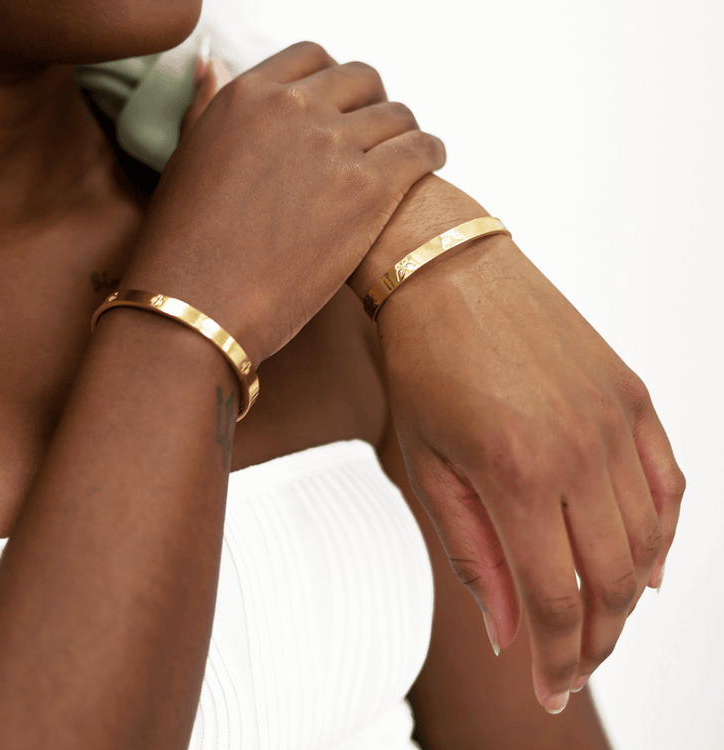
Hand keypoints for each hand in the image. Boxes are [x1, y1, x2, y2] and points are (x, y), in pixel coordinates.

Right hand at [118, 41, 445, 372]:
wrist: (200, 302)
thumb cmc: (186, 244)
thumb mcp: (187, 158)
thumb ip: (207, 107)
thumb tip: (211, 65)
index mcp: (249, 97)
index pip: (312, 59)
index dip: (335, 82)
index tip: (345, 106)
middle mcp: (294, 109)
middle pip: (361, 81)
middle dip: (373, 104)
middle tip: (378, 136)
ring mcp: (333, 146)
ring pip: (396, 114)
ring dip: (404, 132)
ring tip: (407, 155)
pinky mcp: (367, 190)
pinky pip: (420, 149)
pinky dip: (430, 152)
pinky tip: (429, 163)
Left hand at [368, 175, 685, 712]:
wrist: (448, 273)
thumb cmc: (423, 363)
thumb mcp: (429, 465)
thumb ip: (475, 553)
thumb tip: (511, 631)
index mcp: (517, 473)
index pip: (554, 600)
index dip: (556, 659)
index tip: (546, 688)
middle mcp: (581, 449)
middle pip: (610, 583)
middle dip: (594, 641)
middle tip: (571, 663)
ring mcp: (615, 418)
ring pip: (647, 542)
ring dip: (626, 598)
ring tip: (598, 622)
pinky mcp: (631, 393)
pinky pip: (669, 483)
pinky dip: (664, 535)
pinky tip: (645, 564)